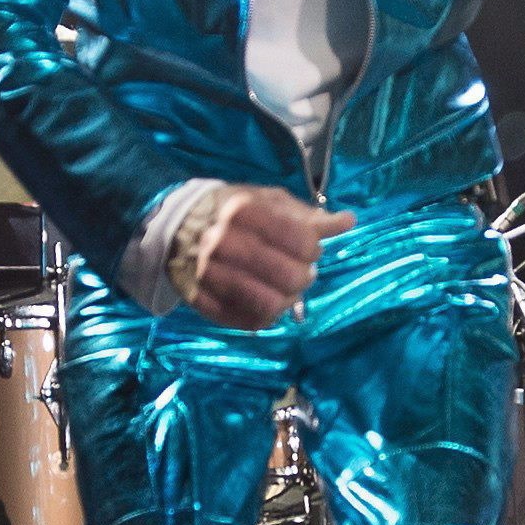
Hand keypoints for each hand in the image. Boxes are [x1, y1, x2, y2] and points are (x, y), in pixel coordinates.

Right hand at [175, 188, 349, 330]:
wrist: (176, 225)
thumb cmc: (232, 210)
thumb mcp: (269, 201)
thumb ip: (308, 215)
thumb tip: (348, 222)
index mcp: (244, 210)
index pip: (301, 242)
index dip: (313, 250)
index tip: (308, 249)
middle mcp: (223, 242)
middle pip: (289, 277)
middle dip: (304, 278)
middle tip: (300, 272)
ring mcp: (208, 274)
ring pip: (269, 305)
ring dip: (288, 300)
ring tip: (285, 289)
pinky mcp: (200, 300)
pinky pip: (247, 322)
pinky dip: (265, 316)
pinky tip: (266, 301)